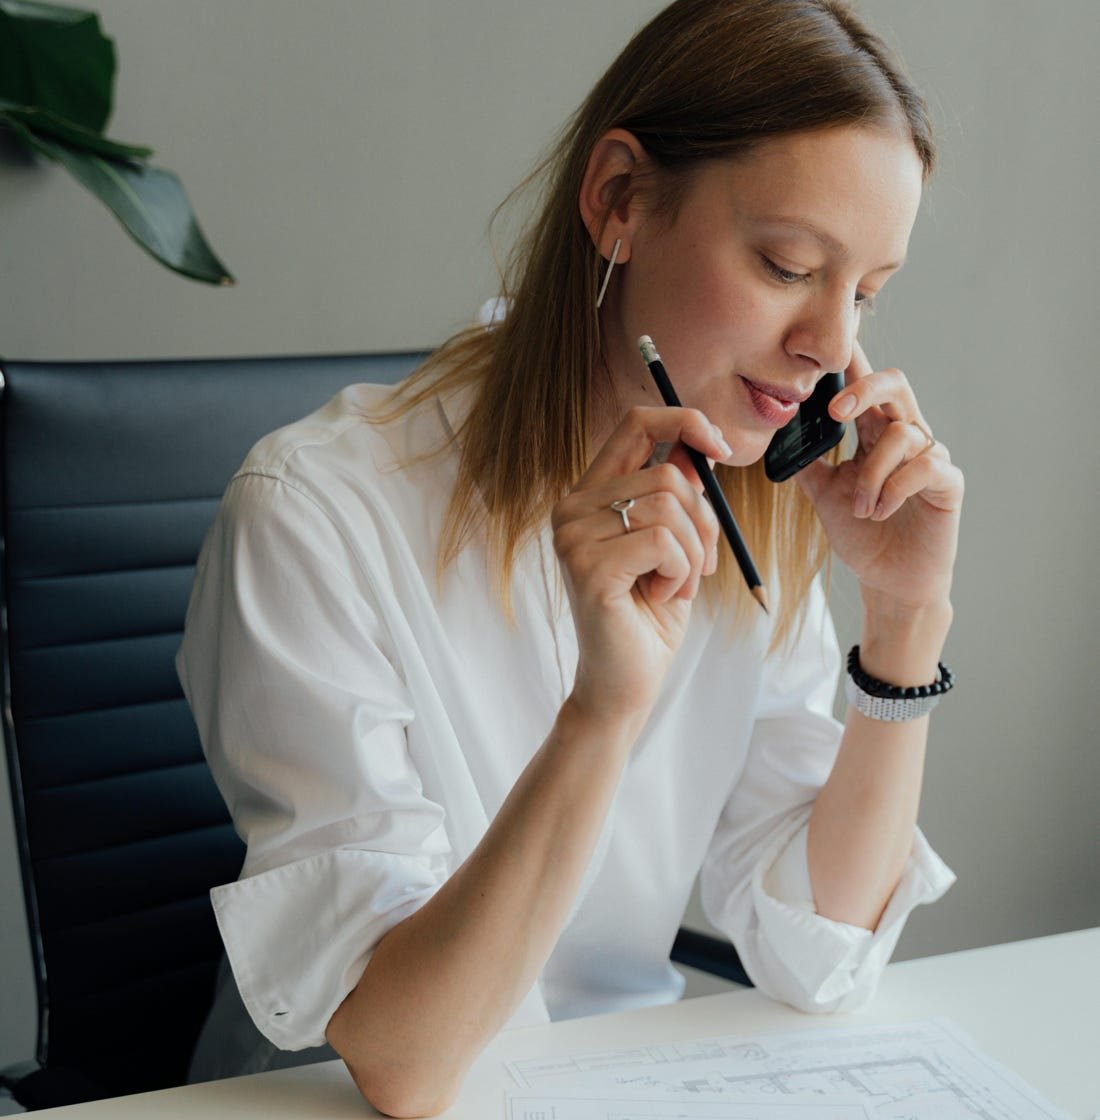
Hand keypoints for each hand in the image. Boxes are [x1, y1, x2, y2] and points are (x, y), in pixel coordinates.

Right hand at [551, 406, 726, 723]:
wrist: (625, 683)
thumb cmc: (648, 616)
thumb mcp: (674, 547)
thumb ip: (678, 498)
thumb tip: (699, 450)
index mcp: (589, 496)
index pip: (634, 424)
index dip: (684, 421)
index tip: (721, 448)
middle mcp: (572, 509)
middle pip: (666, 473)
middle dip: (703, 521)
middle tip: (698, 566)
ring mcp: (573, 537)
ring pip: (668, 506)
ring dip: (691, 553)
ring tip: (674, 586)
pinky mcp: (587, 566)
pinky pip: (663, 542)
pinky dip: (680, 572)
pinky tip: (661, 596)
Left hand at [794, 342, 963, 612]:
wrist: (888, 580)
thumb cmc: (861, 535)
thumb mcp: (824, 494)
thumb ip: (807, 462)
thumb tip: (778, 433)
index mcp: (874, 434)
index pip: (864, 386)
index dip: (854, 360)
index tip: (836, 337)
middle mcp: (905, 436)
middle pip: (895, 384)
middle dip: (864, 389)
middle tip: (836, 411)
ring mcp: (930, 457)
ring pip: (901, 435)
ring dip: (871, 474)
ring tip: (860, 508)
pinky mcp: (947, 483)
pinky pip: (924, 465)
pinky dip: (893, 487)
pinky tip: (879, 511)